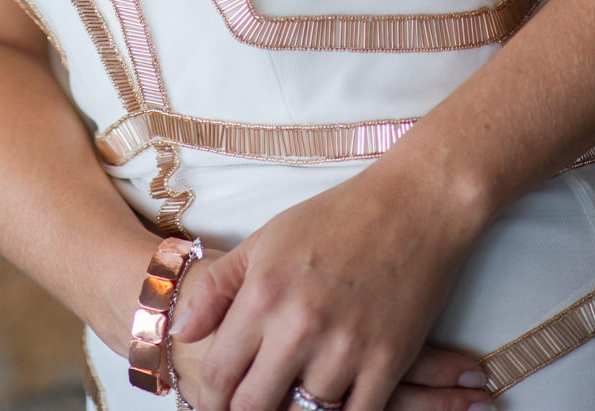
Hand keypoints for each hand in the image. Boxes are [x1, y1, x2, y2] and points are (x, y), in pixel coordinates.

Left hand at [168, 160, 492, 410]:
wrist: (412, 205)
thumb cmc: (335, 217)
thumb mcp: (265, 240)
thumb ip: (217, 288)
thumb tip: (182, 333)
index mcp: (264, 294)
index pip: (220, 373)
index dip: (211, 396)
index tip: (214, 401)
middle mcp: (300, 326)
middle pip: (256, 405)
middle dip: (247, 409)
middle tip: (251, 401)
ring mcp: (346, 349)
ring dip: (296, 409)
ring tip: (291, 395)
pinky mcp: (387, 362)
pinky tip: (330, 402)